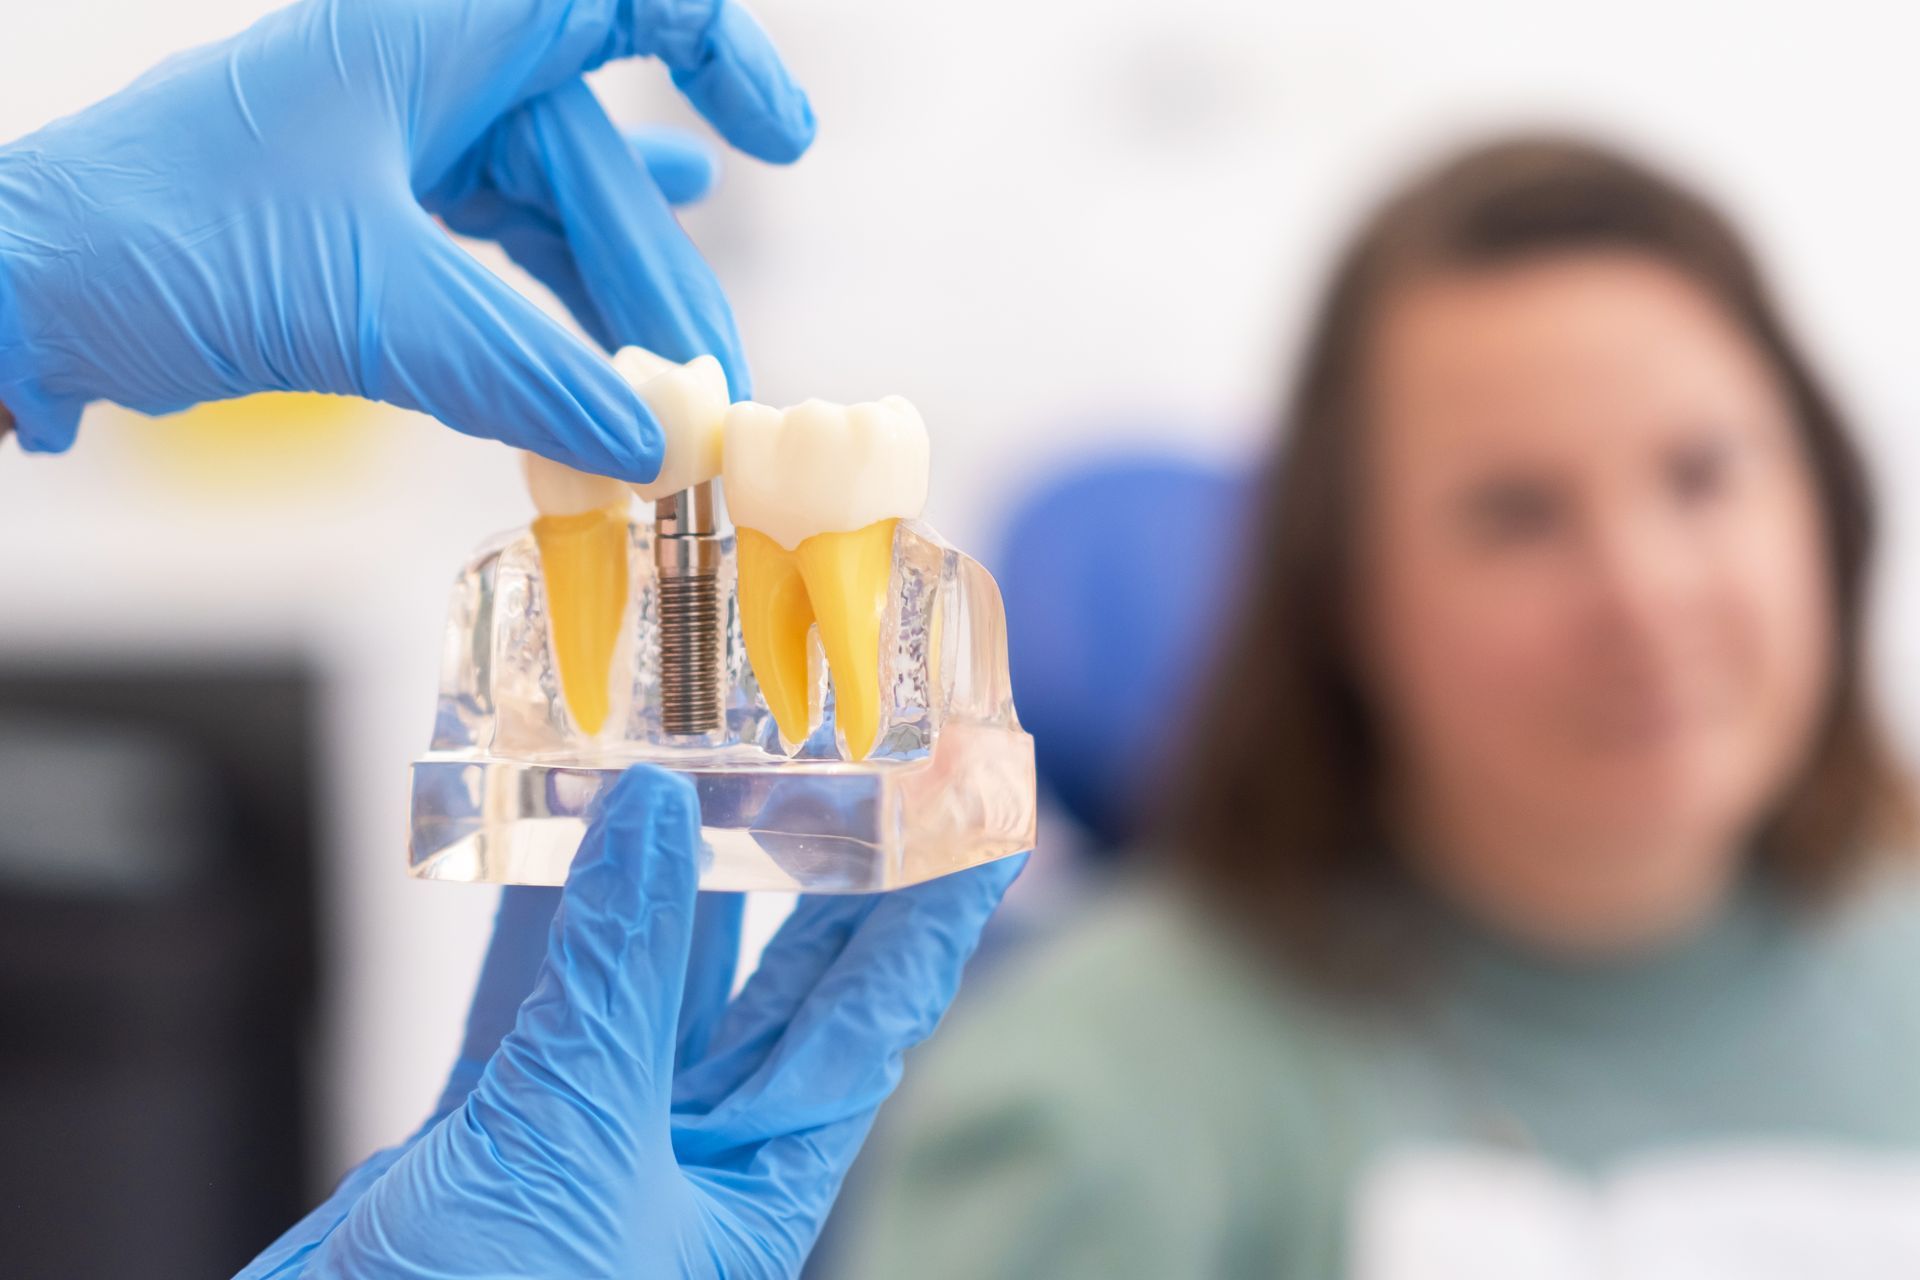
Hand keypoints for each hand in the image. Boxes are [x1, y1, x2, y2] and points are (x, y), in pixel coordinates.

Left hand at [0, 0, 813, 479]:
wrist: (22, 292)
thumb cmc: (153, 242)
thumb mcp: (367, 307)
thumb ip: (526, 376)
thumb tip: (656, 445)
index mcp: (430, 33)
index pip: (619, 1)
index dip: (718, 53)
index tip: (779, 145)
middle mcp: (426, 72)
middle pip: (593, 157)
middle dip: (660, 278)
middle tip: (708, 395)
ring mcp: (400, 141)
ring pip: (554, 216)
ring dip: (617, 308)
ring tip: (678, 394)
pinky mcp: (378, 211)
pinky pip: (506, 250)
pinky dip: (562, 304)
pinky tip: (621, 333)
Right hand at [244, 766, 1025, 1278]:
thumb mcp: (577, 1140)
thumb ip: (617, 977)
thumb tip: (659, 814)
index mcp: (758, 1189)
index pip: (874, 1022)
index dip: (933, 920)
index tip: (984, 822)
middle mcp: (689, 1158)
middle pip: (779, 987)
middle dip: (820, 875)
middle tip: (860, 763)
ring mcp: (588, 1136)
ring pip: (650, 974)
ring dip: (669, 873)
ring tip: (706, 760)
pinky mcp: (487, 1126)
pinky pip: (532, 994)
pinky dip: (542, 912)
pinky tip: (558, 825)